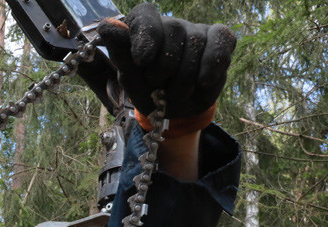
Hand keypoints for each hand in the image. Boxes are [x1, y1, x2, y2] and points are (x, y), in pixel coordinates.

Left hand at [98, 3, 236, 119]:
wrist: (175, 111)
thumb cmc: (147, 90)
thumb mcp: (130, 77)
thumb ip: (120, 51)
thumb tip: (107, 25)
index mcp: (142, 27)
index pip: (145, 14)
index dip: (145, 35)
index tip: (142, 61)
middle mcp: (169, 24)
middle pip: (173, 30)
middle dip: (164, 68)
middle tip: (158, 85)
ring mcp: (195, 30)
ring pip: (195, 42)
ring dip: (184, 78)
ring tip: (175, 92)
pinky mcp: (218, 39)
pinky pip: (220, 43)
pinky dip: (212, 65)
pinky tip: (202, 82)